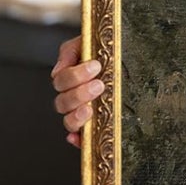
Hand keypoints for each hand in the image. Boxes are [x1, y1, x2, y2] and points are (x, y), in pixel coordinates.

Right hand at [52, 34, 104, 148]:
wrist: (127, 56)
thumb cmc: (107, 50)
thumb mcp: (88, 43)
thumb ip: (71, 51)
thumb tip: (58, 70)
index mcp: (71, 78)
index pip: (62, 81)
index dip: (74, 76)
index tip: (95, 66)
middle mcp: (74, 97)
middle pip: (63, 103)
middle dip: (78, 94)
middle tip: (99, 85)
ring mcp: (84, 112)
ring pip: (69, 121)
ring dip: (76, 116)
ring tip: (91, 108)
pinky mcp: (96, 126)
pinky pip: (82, 138)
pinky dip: (78, 140)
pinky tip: (79, 137)